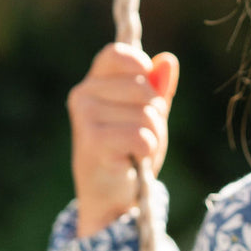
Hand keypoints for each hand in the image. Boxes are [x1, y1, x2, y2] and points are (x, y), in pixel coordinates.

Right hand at [67, 43, 178, 237]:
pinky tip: (131, 160)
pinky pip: (142, 137)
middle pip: (144, 88)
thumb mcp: (148, 115)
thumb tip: (167, 61)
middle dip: (156, 115)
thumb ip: (158, 88)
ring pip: (146, 115)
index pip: (118, 54)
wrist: (111, 197)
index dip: (141, 67)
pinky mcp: (92, 141)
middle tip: (140, 136)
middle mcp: (83, 94)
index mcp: (94, 82)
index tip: (147, 90)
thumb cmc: (129, 151)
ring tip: (134, 151)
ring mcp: (84, 116)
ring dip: (152, 137)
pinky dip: (147, 152)